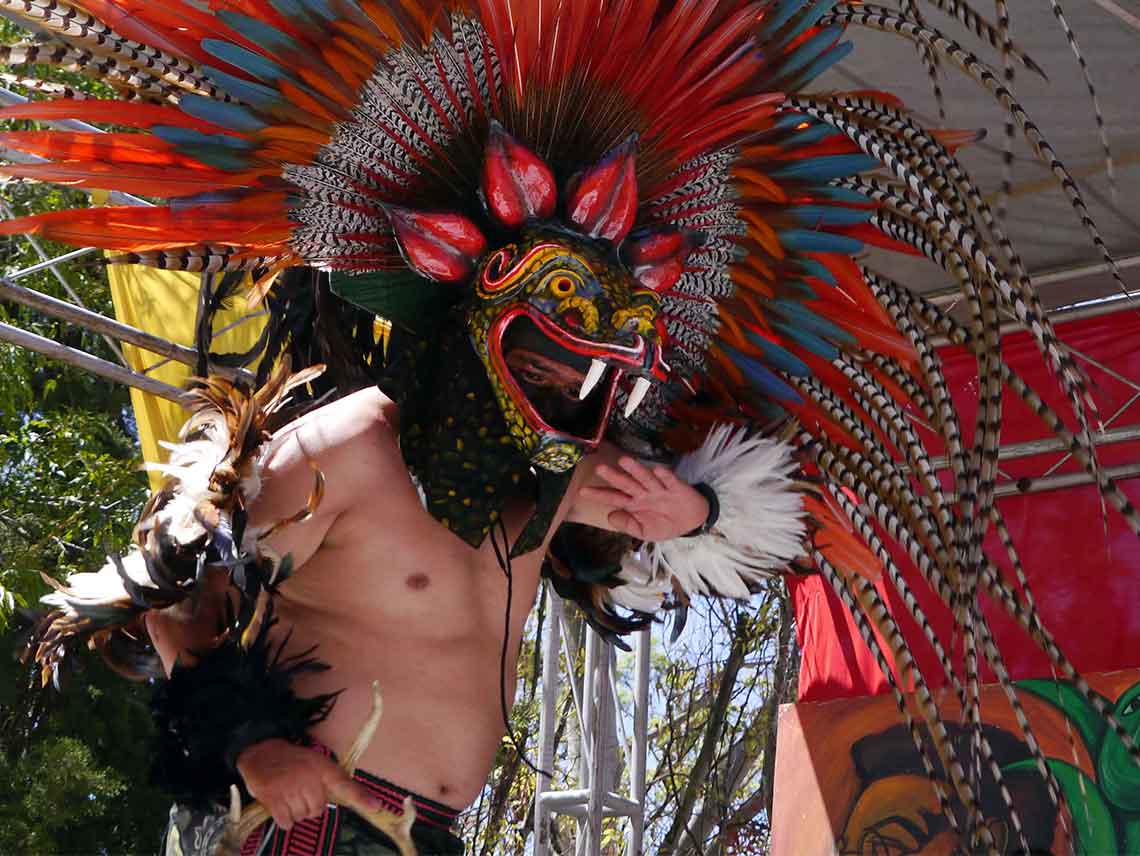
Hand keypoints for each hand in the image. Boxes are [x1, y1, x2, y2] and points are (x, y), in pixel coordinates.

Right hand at [236, 739, 385, 829]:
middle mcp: (309, 777)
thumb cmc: (291, 760)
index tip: (376, 806)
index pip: (345, 784)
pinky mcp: (274, 798)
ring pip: (301, 817)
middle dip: (308, 806)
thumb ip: (328, 781)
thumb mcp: (315, 762)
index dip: (361, 797)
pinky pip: (286, 822)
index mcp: (323, 767)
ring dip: (294, 812)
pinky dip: (283, 819)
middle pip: (317, 810)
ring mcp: (291, 787)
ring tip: (287, 794)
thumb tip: (338, 803)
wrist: (260, 751)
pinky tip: (278, 804)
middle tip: (298, 791)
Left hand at [578, 457, 708, 540]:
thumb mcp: (644, 532)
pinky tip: (658, 470)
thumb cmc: (664, 524)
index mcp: (633, 503)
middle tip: (600, 468)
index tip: (582, 492)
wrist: (691, 522)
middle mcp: (643, 493)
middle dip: (614, 477)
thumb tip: (609, 517)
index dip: (599, 494)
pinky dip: (665, 476)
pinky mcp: (676, 487)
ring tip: (624, 460)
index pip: (613, 497)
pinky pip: (669, 481)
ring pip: (645, 478)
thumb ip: (627, 525)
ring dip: (636, 470)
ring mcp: (658, 488)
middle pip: (626, 484)